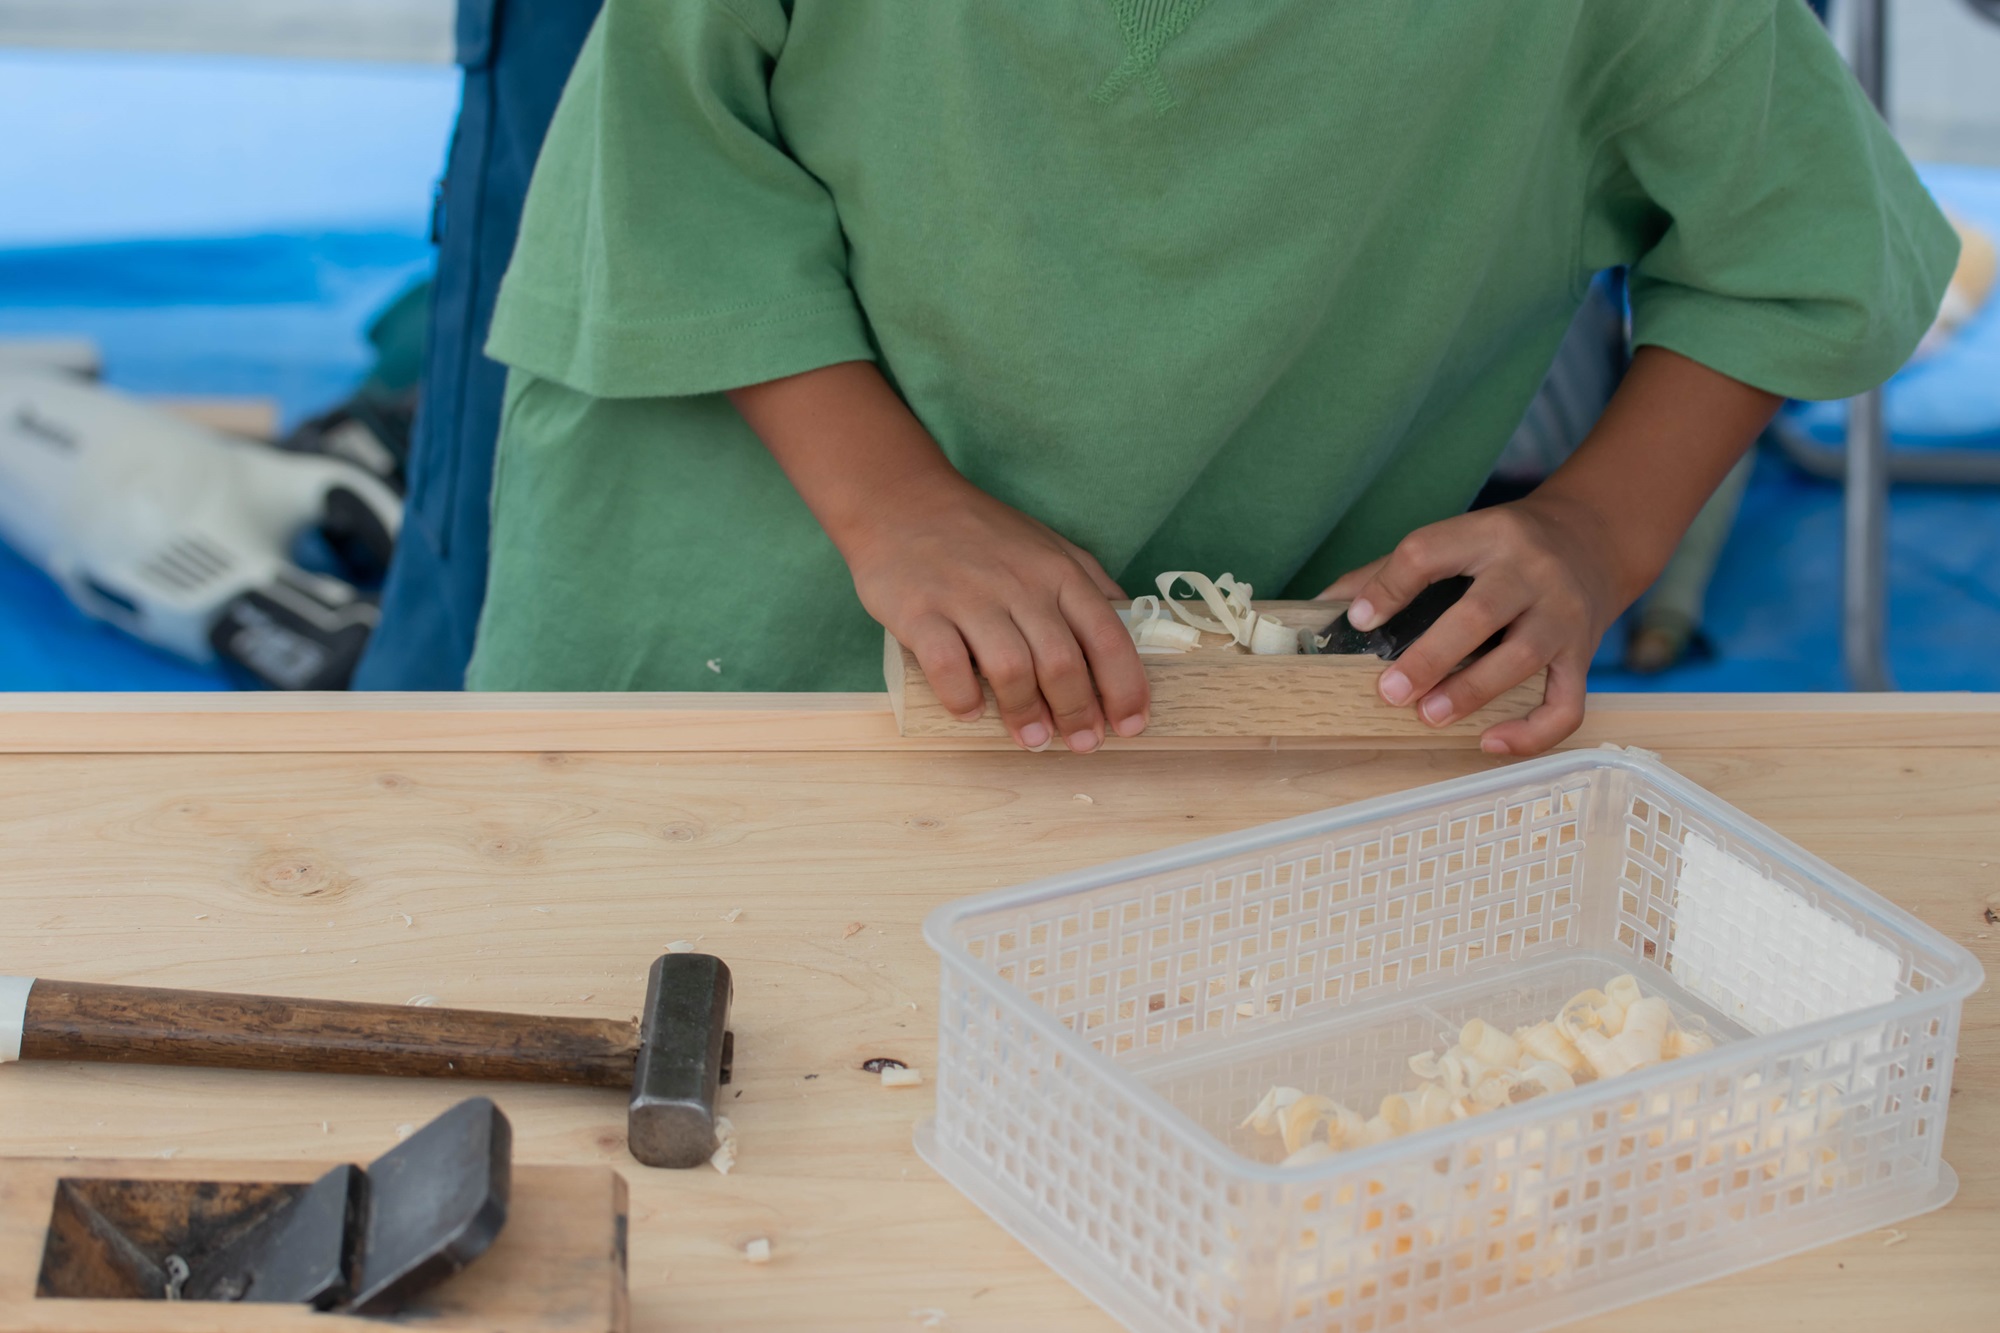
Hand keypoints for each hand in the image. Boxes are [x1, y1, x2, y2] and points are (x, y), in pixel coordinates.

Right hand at [727, 361, 1148, 751]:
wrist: (902, 501)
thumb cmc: (983, 534)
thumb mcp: (1049, 547)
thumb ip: (1090, 587)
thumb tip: (1134, 635)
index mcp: (1059, 572)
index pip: (1108, 637)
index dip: (1124, 689)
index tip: (1130, 726)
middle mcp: (1020, 584)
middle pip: (1062, 662)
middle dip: (1078, 713)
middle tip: (1080, 743)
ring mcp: (968, 597)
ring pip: (1011, 670)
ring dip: (1025, 714)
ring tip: (1031, 738)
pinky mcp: (920, 611)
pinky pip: (947, 668)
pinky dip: (963, 699)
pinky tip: (971, 711)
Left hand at [1319, 493, 1627, 755]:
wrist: (1595, 538)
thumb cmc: (1506, 547)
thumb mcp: (1458, 536)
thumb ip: (1393, 570)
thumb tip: (1325, 608)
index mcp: (1488, 535)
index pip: (1429, 552)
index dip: (1388, 586)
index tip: (1358, 620)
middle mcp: (1531, 572)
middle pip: (1481, 611)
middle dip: (1432, 656)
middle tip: (1390, 690)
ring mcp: (1563, 615)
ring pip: (1524, 657)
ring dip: (1473, 691)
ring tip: (1429, 716)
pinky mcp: (1583, 655)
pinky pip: (1567, 703)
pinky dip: (1532, 732)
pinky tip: (1491, 743)